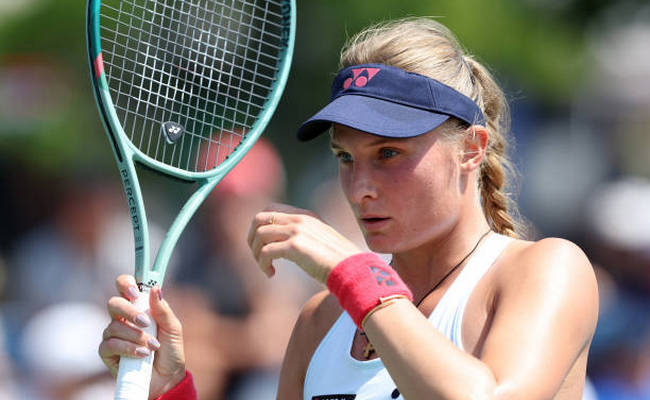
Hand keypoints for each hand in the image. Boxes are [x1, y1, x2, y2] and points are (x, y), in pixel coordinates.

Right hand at [99, 275, 185, 397]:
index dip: (126, 283)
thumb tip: (155, 288)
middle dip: (129, 311)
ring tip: (152, 347)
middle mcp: (123, 318)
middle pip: (114, 303)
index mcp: (139, 307)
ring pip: (113, 326)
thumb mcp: (173, 328)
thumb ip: (163, 310)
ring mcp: (114, 335)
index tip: (135, 291)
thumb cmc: (170, 350)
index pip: (125, 286)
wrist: (167, 377)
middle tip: (145, 322)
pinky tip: (142, 354)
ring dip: (136, 336)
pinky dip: (128, 348)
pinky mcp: (108, 353)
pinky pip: (110, 345)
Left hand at [247, 203, 361, 283]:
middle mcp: (300, 219)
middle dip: (252, 238)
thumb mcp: (321, 242)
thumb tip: (286, 247)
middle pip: (259, 218)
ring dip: (256, 254)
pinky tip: (271, 273)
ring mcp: (297, 230)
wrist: (353, 269)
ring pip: (260, 234)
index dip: (261, 227)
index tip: (263, 245)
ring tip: (265, 268)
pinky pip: (266, 251)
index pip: (271, 209)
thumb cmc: (340, 262)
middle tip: (257, 256)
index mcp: (306, 216)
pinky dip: (263, 264)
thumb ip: (305, 238)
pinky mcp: (295, 246)